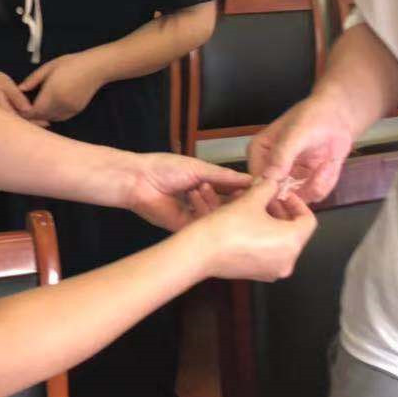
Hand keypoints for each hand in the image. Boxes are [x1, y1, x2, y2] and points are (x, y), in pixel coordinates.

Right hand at [0, 69, 46, 126]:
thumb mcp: (5, 85)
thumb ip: (17, 97)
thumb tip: (29, 109)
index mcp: (4, 112)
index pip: (22, 122)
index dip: (35, 123)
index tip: (48, 122)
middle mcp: (1, 119)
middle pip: (19, 127)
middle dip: (33, 127)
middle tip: (49, 124)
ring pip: (16, 125)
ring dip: (28, 124)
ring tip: (43, 123)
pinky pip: (12, 120)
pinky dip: (21, 120)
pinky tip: (29, 118)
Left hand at [20, 52, 102, 122]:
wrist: (95, 68)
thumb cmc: (71, 63)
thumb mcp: (49, 67)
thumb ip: (33, 79)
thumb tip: (20, 89)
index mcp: (52, 93)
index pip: (33, 111)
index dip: (24, 111)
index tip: (18, 106)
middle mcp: (61, 105)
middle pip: (41, 117)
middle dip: (32, 115)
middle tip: (23, 109)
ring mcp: (69, 110)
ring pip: (50, 119)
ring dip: (42, 116)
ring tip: (35, 108)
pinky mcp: (76, 111)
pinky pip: (60, 118)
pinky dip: (52, 115)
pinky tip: (48, 108)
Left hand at [124, 152, 252, 231]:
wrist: (139, 180)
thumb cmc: (165, 168)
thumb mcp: (199, 168)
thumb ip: (224, 177)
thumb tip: (250, 180)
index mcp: (207, 186)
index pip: (233, 192)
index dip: (245, 192)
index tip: (259, 189)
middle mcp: (203, 203)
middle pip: (228, 208)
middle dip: (236, 202)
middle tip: (243, 196)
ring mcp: (195, 217)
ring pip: (218, 218)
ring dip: (214, 203)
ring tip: (203, 188)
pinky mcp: (186, 228)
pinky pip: (204, 225)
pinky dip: (204, 212)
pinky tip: (199, 198)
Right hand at [186, 176, 316, 281]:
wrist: (200, 252)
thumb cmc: (228, 227)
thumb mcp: (251, 200)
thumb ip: (268, 188)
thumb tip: (274, 182)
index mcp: (292, 242)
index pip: (308, 220)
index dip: (297, 202)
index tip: (282, 193)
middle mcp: (287, 261)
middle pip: (294, 231)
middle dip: (280, 211)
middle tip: (267, 197)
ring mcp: (272, 271)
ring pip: (280, 241)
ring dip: (270, 222)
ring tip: (253, 207)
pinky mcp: (258, 274)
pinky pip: (267, 252)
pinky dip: (262, 237)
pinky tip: (246, 223)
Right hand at [246, 95, 358, 203]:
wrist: (339, 115)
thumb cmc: (312, 117)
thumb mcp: (296, 134)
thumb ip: (281, 155)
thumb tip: (269, 179)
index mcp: (259, 154)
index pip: (257, 182)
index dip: (272, 193)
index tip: (295, 186)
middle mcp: (271, 170)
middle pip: (278, 197)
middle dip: (302, 189)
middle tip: (319, 174)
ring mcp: (289, 179)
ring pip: (300, 199)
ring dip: (317, 183)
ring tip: (327, 163)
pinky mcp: (307, 183)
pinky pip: (315, 195)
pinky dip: (326, 181)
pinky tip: (329, 163)